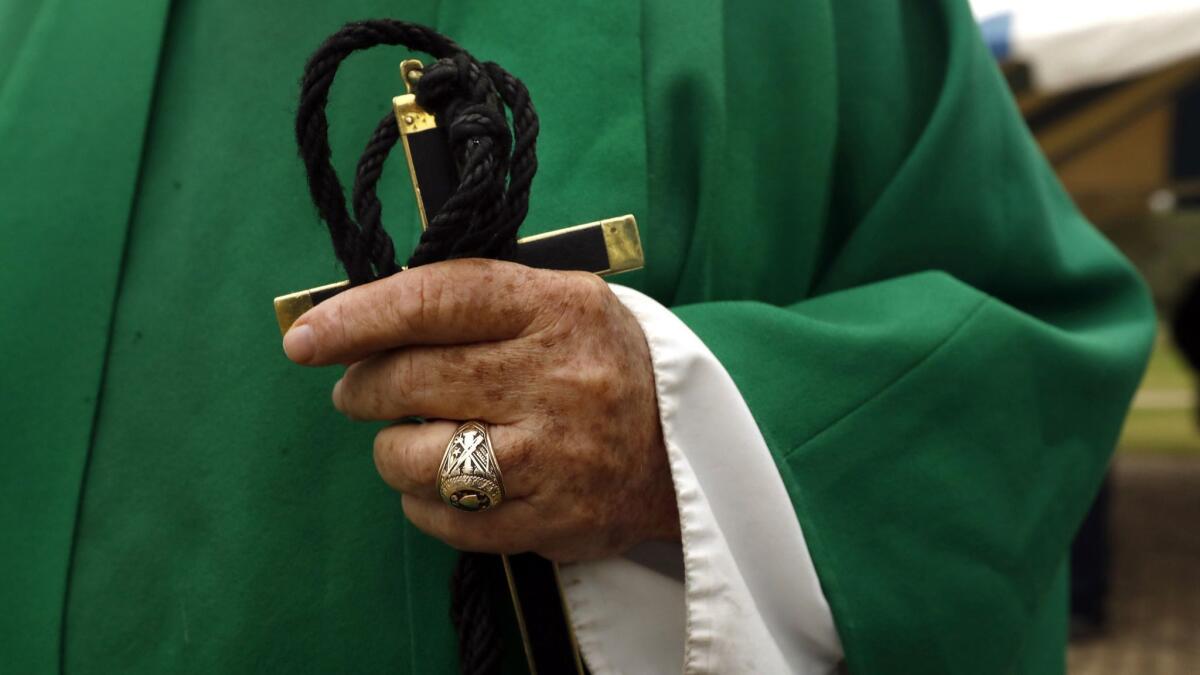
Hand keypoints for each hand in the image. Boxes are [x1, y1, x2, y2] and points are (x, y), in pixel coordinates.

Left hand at [283, 259, 678, 561]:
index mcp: (557, 308)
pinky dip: (423, 502)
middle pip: (412, 379)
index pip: (437, 299)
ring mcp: (555, 457)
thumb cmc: (595, 366)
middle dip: (364, 387)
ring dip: (393, 450)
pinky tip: (446, 483)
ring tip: (413, 440)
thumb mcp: (554, 303)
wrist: (679, 453)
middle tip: (359, 391)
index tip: (306, 338)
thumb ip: (470, 302)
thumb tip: (355, 321)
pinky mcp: (549, 521)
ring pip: (416, 457)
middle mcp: (558, 379)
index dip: (359, 316)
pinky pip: (442, 519)